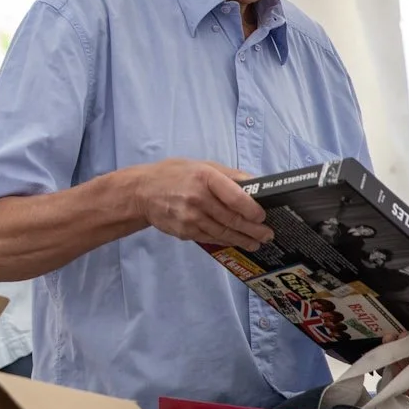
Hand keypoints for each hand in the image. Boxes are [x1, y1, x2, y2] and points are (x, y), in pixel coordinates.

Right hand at [131, 159, 271, 250]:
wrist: (142, 192)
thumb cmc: (174, 174)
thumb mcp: (202, 165)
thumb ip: (229, 175)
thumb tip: (255, 185)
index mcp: (205, 177)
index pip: (236, 198)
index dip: (252, 210)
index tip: (262, 217)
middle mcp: (198, 198)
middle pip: (232, 219)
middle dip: (253, 230)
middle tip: (267, 235)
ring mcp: (190, 217)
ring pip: (223, 232)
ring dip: (242, 239)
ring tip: (256, 243)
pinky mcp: (184, 231)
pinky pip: (210, 238)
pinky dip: (225, 241)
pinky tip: (235, 242)